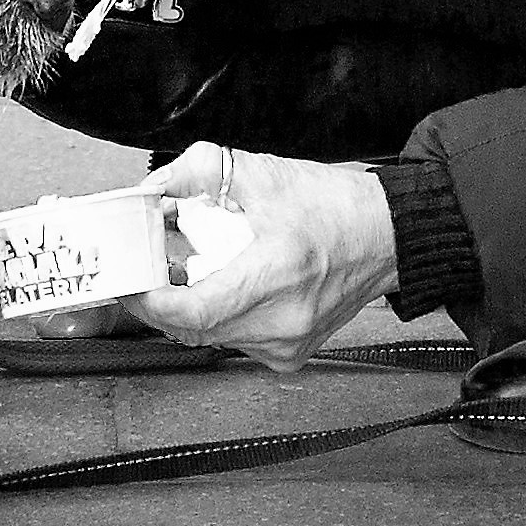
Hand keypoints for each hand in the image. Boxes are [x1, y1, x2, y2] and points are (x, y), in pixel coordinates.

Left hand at [119, 145, 395, 371]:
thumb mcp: (263, 174)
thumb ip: (199, 172)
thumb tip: (155, 188)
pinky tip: (221, 292)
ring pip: (211, 338)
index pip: (195, 310)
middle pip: (194, 328)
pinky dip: (218, 319)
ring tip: (186, 276)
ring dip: (188, 311)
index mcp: (278, 273)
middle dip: (162, 302)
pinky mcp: (291, 354)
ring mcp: (289, 342)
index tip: (134, 283)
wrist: (390, 236)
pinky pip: (234, 342)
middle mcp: (284, 318)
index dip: (153, 301)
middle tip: (150, 272)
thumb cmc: (338, 208)